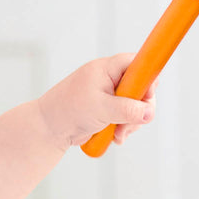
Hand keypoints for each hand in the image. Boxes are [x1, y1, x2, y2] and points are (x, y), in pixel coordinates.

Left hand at [37, 54, 156, 150]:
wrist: (49, 128)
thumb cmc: (68, 110)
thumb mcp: (102, 108)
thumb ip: (127, 109)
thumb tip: (148, 112)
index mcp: (106, 69)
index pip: (136, 62)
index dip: (147, 75)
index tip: (149, 93)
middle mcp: (109, 79)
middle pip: (140, 87)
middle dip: (140, 108)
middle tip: (135, 121)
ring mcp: (109, 96)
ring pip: (135, 106)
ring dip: (131, 122)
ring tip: (118, 133)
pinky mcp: (108, 111)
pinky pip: (126, 117)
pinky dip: (124, 128)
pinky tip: (115, 136)